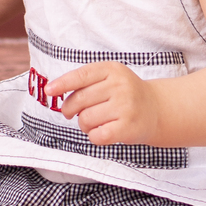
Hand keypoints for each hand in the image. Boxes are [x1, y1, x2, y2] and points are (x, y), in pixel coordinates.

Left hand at [47, 62, 162, 148]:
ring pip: (86, 119)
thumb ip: (86, 81)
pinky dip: (94, 136)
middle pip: (79, 100)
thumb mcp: (110, 77)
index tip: (49, 91)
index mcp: (112, 69)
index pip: (81, 76)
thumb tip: (55, 90)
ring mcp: (125, 107)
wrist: (156, 109)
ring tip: (93, 122)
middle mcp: (120, 86)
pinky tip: (101, 132)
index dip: (62, 83)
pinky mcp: (128, 127)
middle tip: (70, 114)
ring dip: (83, 125)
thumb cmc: (125, 94)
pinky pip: (97, 135)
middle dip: (69, 110)